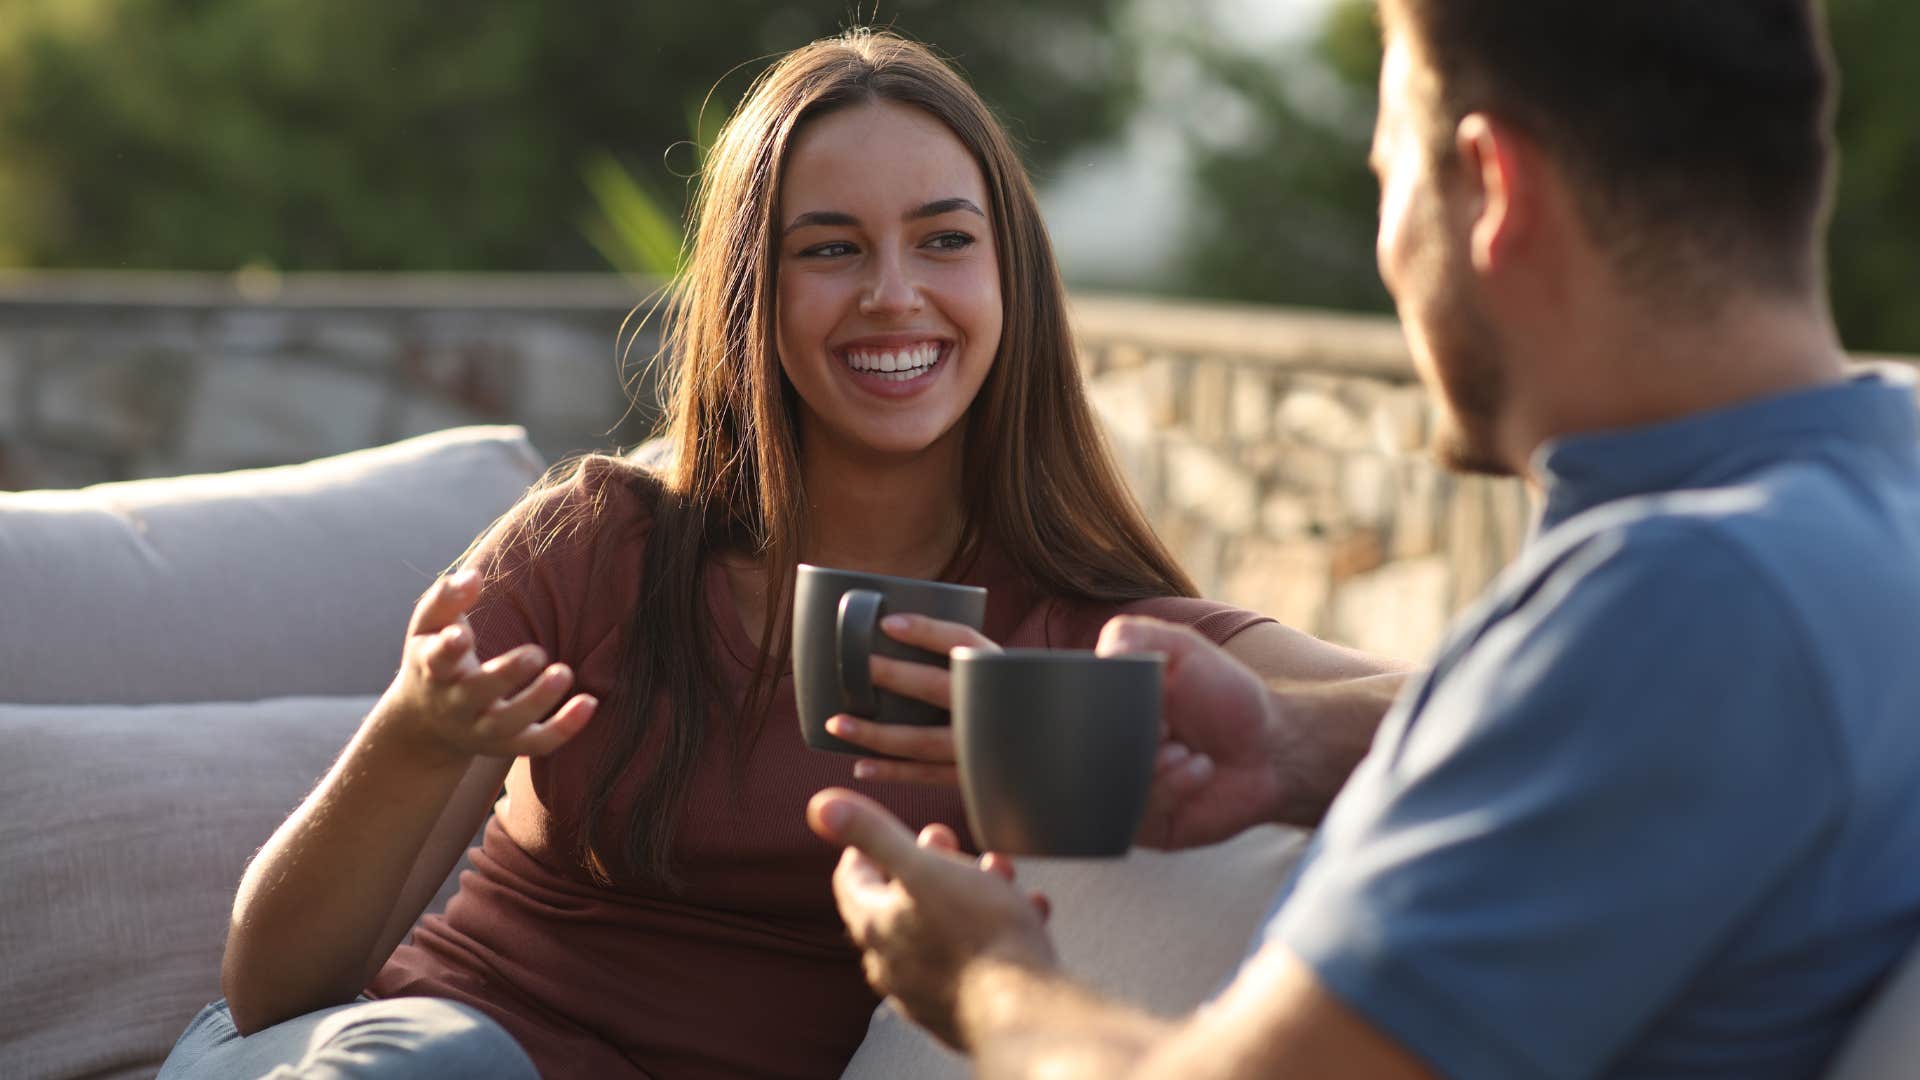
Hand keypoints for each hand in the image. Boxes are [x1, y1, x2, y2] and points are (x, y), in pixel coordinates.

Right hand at [375, 569, 597, 764]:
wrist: (426, 724)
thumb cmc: (435, 658)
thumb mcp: (428, 628)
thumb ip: (447, 598)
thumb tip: (473, 575)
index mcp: (434, 669)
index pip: (437, 660)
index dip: (448, 649)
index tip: (460, 635)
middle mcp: (456, 703)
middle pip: (477, 693)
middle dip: (505, 674)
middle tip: (536, 653)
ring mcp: (481, 728)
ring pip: (508, 723)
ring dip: (538, 701)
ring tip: (564, 672)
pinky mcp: (506, 744)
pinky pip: (536, 743)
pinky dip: (564, 728)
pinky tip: (590, 702)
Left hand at [808, 787, 1053, 1048]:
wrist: (1025, 1012)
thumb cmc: (978, 935)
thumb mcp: (924, 868)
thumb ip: (873, 833)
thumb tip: (820, 805)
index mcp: (877, 928)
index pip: (852, 882)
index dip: (862, 848)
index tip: (881, 830)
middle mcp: (893, 966)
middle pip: (897, 904)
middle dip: (924, 864)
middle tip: (944, 841)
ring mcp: (928, 994)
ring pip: (941, 930)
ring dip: (969, 893)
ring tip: (999, 873)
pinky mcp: (965, 1011)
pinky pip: (975, 960)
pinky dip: (997, 931)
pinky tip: (1029, 913)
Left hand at [825, 613, 999, 785]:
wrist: (1047, 752)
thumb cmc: (1007, 704)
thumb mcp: (994, 674)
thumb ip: (959, 661)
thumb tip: (892, 636)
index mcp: (998, 669)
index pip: (961, 640)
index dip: (925, 630)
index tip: (887, 623)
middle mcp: (993, 706)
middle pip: (937, 687)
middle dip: (894, 676)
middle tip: (856, 667)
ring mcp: (983, 746)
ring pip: (923, 740)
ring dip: (877, 734)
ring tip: (836, 724)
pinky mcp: (973, 776)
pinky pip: (927, 775)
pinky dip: (893, 772)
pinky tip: (861, 766)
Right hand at [1097, 616, 1280, 849]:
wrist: (1271, 745)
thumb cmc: (1223, 694)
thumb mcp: (1181, 648)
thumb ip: (1134, 635)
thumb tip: (1100, 654)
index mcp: (1102, 711)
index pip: (1067, 712)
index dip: (1091, 708)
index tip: (1130, 698)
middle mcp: (1104, 754)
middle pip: (1078, 756)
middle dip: (1122, 742)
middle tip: (1162, 728)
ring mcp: (1122, 792)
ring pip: (1104, 789)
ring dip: (1149, 767)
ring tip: (1183, 749)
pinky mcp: (1146, 827)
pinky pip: (1137, 818)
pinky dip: (1171, 788)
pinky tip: (1200, 769)